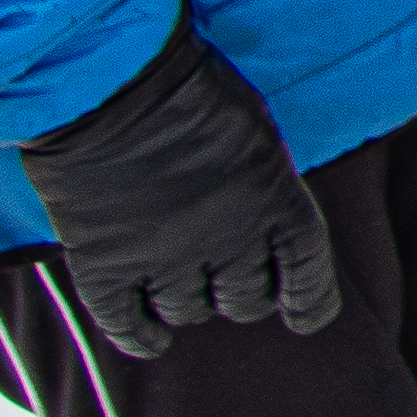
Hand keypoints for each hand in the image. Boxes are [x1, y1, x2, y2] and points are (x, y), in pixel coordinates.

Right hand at [19, 28, 339, 361]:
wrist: (113, 80)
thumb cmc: (192, 89)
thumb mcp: (256, 132)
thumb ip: (265, 187)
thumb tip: (264, 227)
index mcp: (280, 204)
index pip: (309, 280)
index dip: (309, 305)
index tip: (303, 318)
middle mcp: (231, 243)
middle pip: (245, 301)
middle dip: (238, 289)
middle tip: (220, 266)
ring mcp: (166, 259)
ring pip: (188, 311)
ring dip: (186, 299)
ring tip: (175, 274)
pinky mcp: (107, 266)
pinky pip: (127, 326)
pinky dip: (138, 336)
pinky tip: (145, 334)